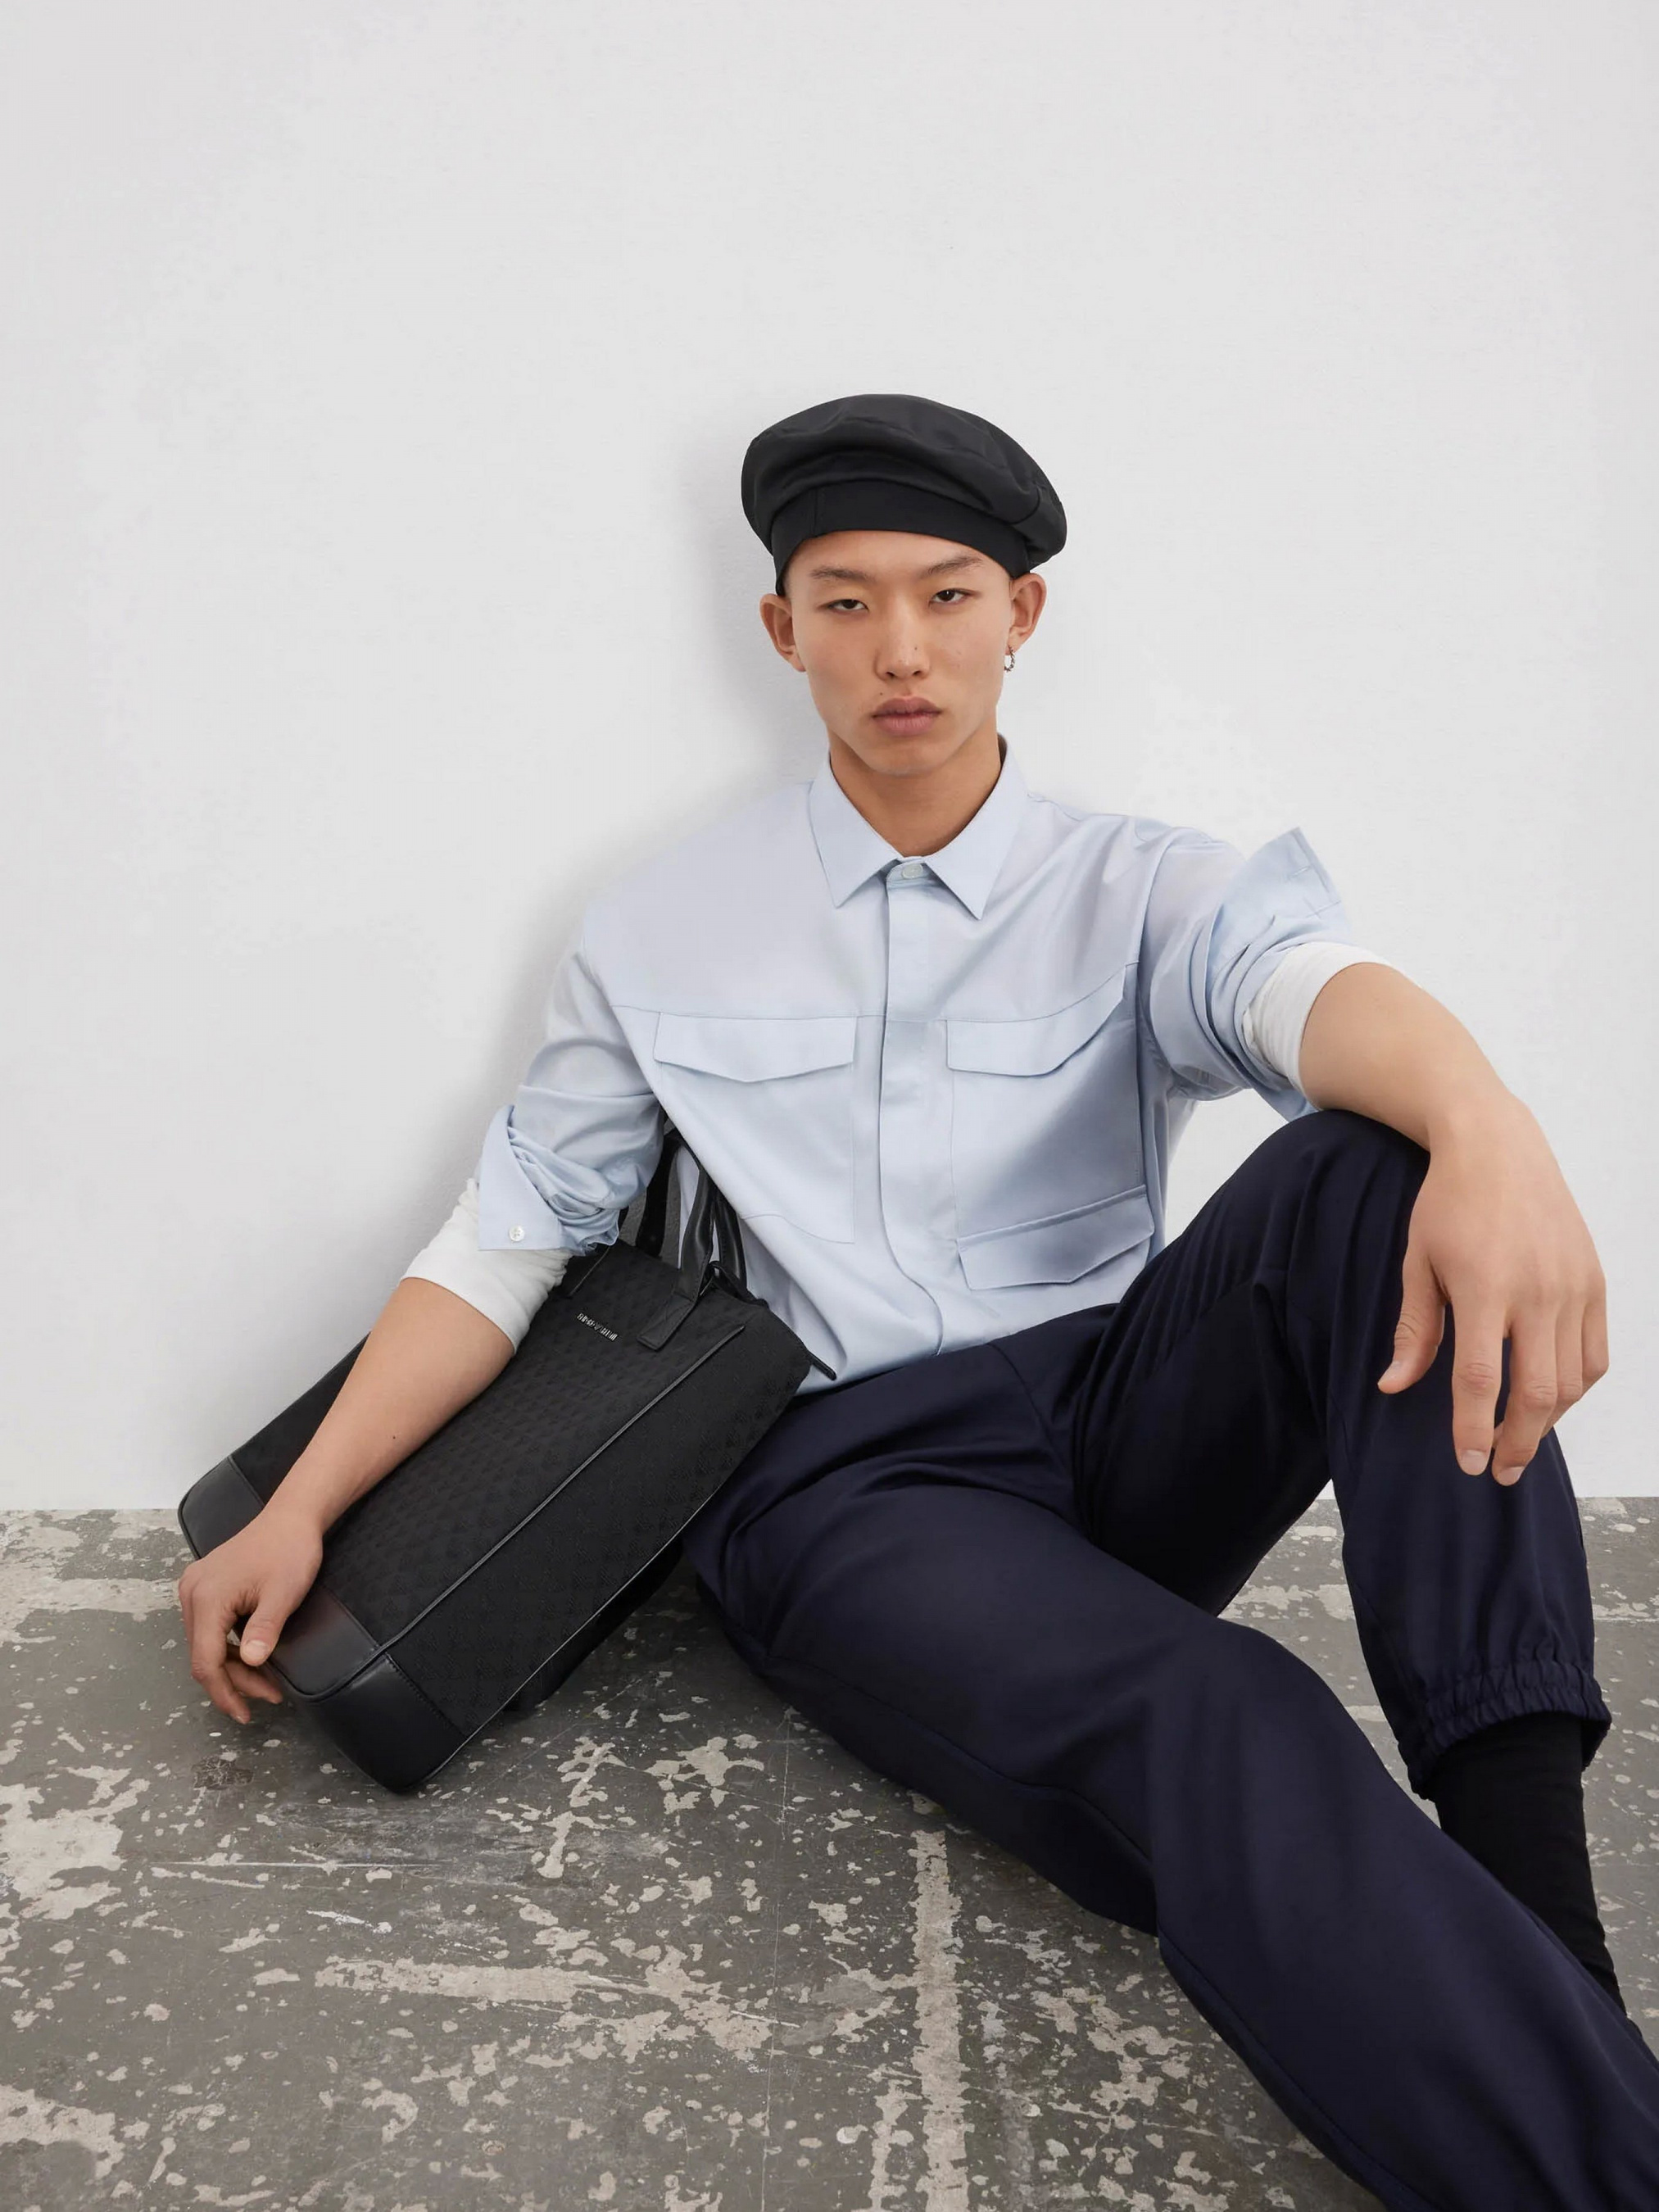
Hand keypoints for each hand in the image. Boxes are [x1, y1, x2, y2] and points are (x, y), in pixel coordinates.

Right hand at [176, 1502, 323, 1722]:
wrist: (292, 1517)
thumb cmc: (290, 1551)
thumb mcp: (283, 1593)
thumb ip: (265, 1628)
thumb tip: (253, 1663)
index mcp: (207, 1597)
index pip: (206, 1660)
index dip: (224, 1693)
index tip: (245, 1714)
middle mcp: (191, 1593)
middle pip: (204, 1655)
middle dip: (235, 1681)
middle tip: (270, 1696)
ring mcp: (195, 1589)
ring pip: (206, 1644)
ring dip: (234, 1666)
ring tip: (267, 1682)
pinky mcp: (205, 1586)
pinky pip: (211, 1628)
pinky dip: (230, 1647)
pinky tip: (254, 1656)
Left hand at [1375, 1097, 1608, 1483]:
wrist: (1498, 1147)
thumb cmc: (1447, 1203)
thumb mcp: (1417, 1262)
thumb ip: (1414, 1329)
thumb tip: (1393, 1386)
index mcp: (1485, 1288)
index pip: (1482, 1379)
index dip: (1474, 1429)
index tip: (1467, 1463)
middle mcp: (1537, 1292)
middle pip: (1537, 1393)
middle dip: (1517, 1442)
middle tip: (1498, 1471)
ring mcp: (1573, 1287)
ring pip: (1572, 1381)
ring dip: (1548, 1422)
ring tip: (1520, 1440)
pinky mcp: (1594, 1281)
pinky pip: (1595, 1354)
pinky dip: (1578, 1387)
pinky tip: (1553, 1400)